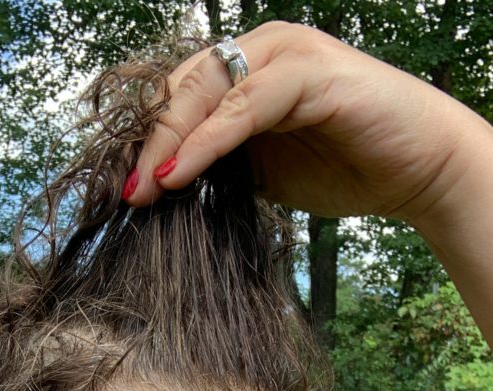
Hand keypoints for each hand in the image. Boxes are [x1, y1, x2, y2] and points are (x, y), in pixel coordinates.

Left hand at [126, 21, 486, 226]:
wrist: (414, 170)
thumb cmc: (341, 166)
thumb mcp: (259, 169)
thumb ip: (217, 164)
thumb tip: (164, 186)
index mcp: (243, 69)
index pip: (175, 95)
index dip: (144, 140)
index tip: (123, 186)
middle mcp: (259, 50)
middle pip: (180, 88)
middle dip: (147, 143)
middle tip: (127, 192)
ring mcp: (285, 55)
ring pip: (205, 88)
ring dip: (168, 142)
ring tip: (146, 188)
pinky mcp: (310, 72)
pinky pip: (243, 105)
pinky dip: (207, 142)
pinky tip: (180, 174)